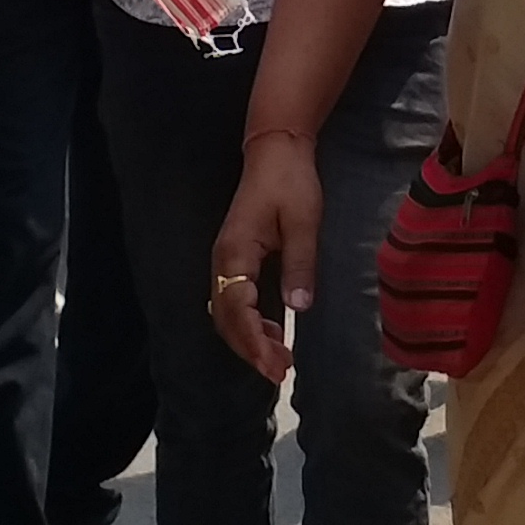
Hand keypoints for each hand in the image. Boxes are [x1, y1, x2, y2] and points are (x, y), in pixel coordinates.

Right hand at [210, 131, 320, 382]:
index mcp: (235, 253)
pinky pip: (234, 302)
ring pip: (227, 314)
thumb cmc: (290, 182)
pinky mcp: (235, 260)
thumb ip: (299, 265)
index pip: (238, 310)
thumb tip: (299, 308)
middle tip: (281, 374)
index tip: (276, 366)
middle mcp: (223, 261)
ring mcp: (226, 261)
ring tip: (280, 360)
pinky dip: (249, 324)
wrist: (275, 150)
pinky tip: (274, 334)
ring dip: (249, 340)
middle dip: (250, 350)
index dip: (254, 342)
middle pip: (226, 319)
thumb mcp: (302, 222)